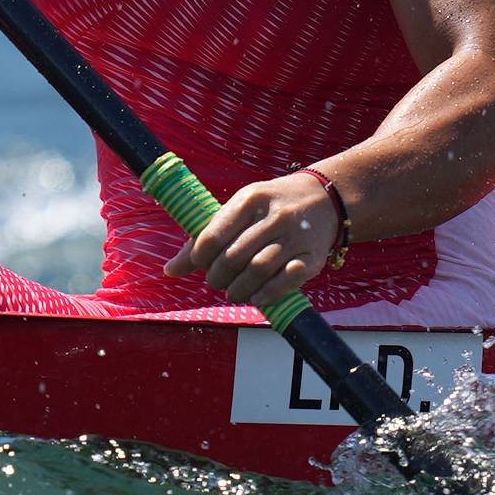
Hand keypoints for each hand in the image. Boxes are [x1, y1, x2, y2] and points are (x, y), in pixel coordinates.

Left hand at [169, 168, 349, 307]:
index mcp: (250, 199)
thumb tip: (170, 270)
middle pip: (234, 258)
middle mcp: (275, 216)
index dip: (199, 258)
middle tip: (217, 281)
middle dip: (218, 277)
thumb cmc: (270, 207)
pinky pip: (286, 281)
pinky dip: (267, 295)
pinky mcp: (313, 257)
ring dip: (239, 290)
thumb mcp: (238, 210)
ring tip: (234, 292)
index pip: (213, 236)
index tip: (201, 263)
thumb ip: (205, 237)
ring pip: (258, 271)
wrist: (324, 198)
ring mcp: (296, 237)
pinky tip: (257, 297)